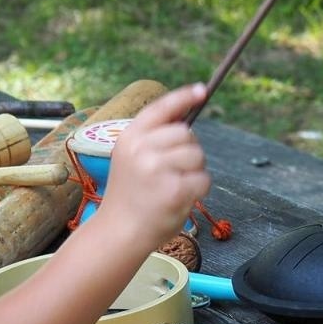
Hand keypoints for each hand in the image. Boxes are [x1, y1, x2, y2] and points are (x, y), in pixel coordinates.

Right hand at [97, 84, 211, 247]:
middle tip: (173, 172)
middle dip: (189, 150)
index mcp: (130, 137)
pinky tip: (180, 198)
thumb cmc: (130, 196)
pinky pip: (204, 179)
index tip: (200, 90)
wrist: (119, 233)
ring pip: (198, 155)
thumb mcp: (131, 158)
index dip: (183, 97)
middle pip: (187, 133)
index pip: (161, 108)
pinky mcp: (174, 189)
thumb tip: (186, 120)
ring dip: (194, 171)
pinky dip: (198, 190)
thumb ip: (153, 139)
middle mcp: (142, 148)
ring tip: (174, 186)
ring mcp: (158, 168)